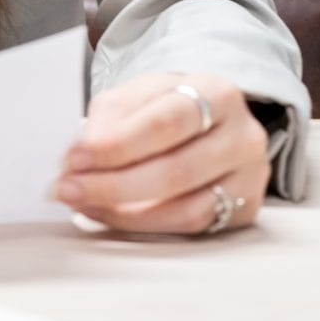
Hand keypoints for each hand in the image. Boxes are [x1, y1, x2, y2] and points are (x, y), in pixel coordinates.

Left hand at [57, 72, 269, 234]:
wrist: (208, 119)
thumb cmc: (166, 106)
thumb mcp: (136, 95)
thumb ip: (108, 120)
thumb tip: (79, 157)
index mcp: (217, 94)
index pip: (165, 123)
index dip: (118, 145)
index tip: (76, 158)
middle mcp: (243, 136)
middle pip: (177, 170)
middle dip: (113, 185)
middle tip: (70, 188)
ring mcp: (249, 177)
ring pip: (187, 208)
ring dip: (125, 212)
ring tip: (83, 204)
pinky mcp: (245, 209)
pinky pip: (192, 226)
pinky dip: (144, 225)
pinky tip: (110, 214)